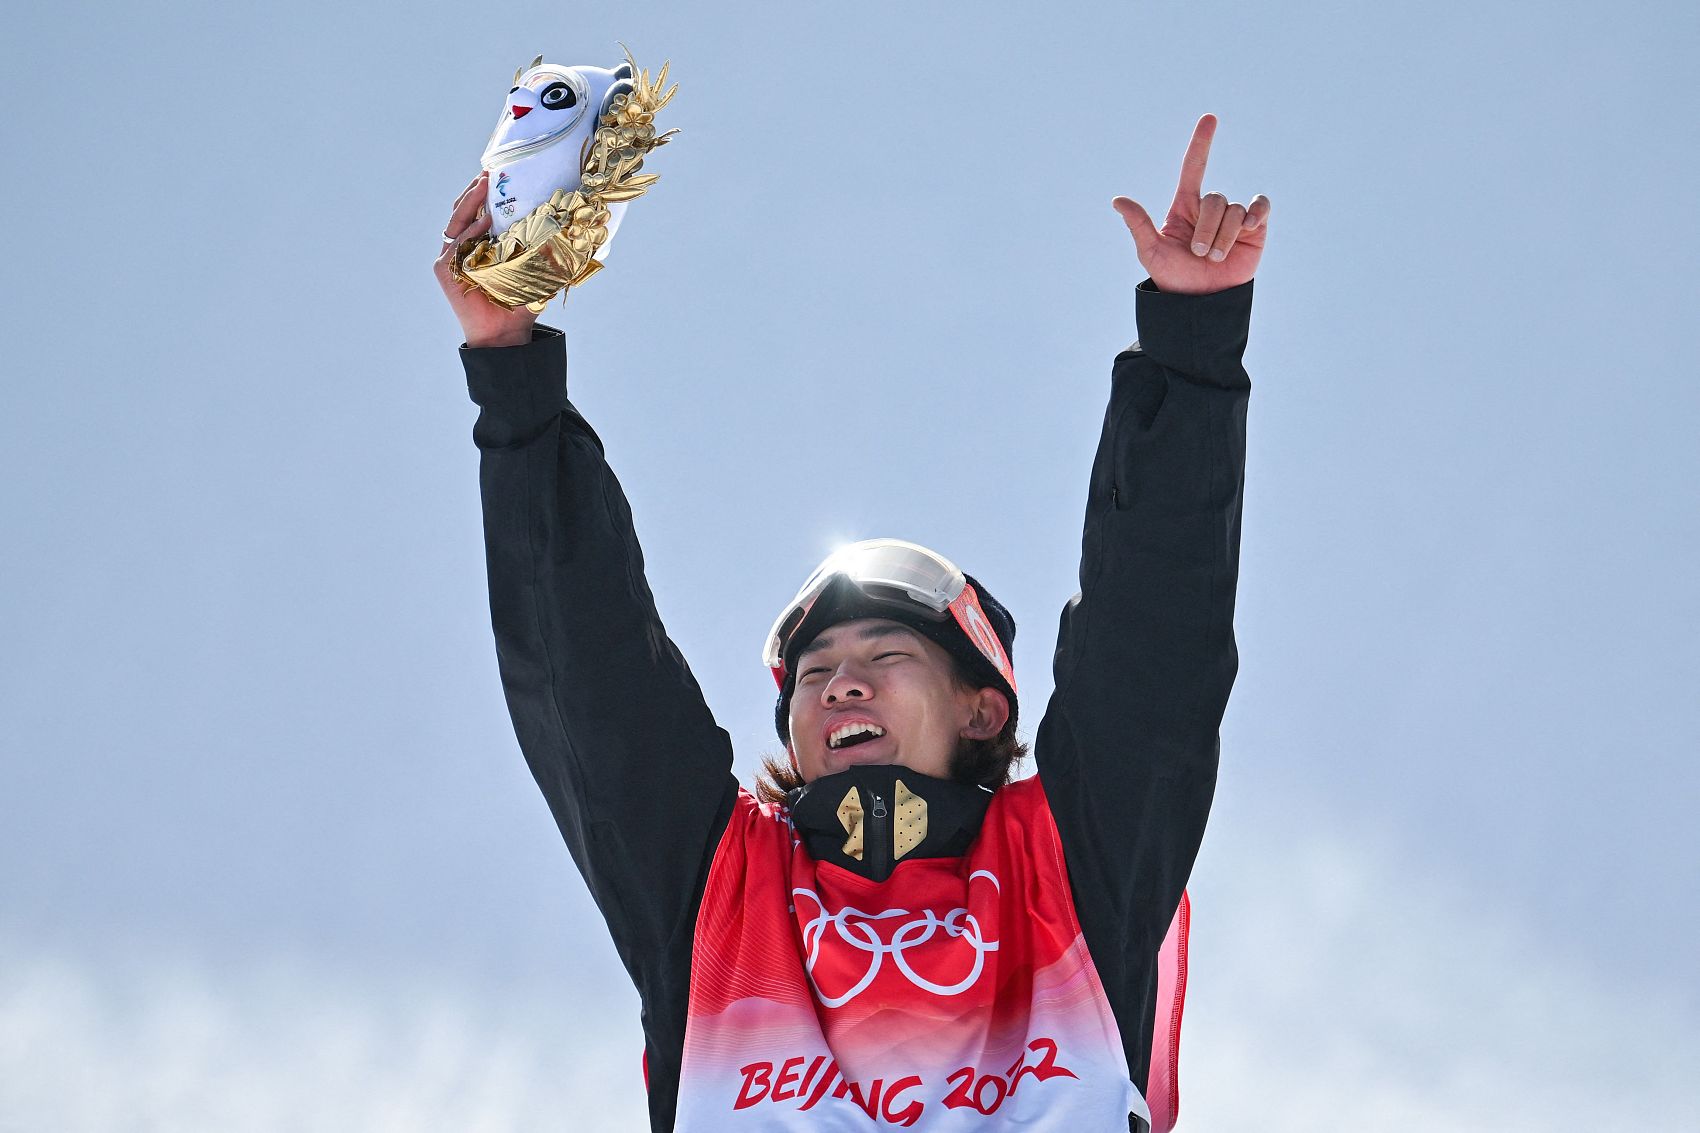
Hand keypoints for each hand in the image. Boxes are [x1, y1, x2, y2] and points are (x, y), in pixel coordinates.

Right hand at [434, 171, 539, 347]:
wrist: (506, 333)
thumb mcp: (530, 268)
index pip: (475, 212)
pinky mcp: (444, 271)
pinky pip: (456, 245)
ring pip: (457, 222)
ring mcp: (449, 258)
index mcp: (476, 245)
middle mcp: (459, 248)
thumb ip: (538, 247)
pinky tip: (484, 221)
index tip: (497, 174)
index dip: (483, 193)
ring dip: (470, 202)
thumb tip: (567, 226)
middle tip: (489, 173)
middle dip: (474, 190)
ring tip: (484, 185)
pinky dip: (470, 232)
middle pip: (462, 211)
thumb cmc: (518, 302)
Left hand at [1112, 115, 1269, 295]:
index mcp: (1185, 208)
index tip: (1209, 119)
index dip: (1201, 143)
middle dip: (1206, 229)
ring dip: (1222, 237)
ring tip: (1214, 259)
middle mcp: (1209, 210)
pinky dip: (1255, 213)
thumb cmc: (1174, 278)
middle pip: (1214, 199)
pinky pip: (1259, 207)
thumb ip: (1139, 224)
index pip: (1193, 168)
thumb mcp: (1152, 252)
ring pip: (1233, 210)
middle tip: (1199, 255)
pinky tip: (1248, 227)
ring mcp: (1232, 218)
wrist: (1200, 303)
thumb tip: (1118, 200)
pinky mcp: (1254, 229)